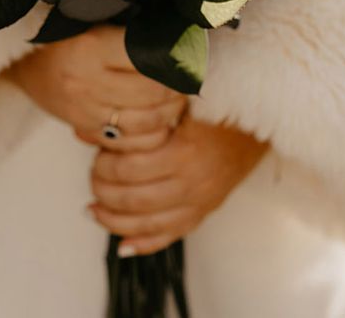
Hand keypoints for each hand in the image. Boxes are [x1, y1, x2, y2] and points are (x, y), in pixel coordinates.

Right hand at [9, 26, 185, 150]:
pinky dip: (152, 134)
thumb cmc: (69, 35)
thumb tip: (181, 37)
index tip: (188, 58)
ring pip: (146, 122)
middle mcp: (87, 80)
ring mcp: (85, 109)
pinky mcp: (86, 129)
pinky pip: (131, 142)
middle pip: (153, 93)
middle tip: (187, 82)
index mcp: (93, 45)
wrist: (27, 63)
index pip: (150, 60)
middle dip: (178, 89)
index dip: (176, 61)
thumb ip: (134, 32)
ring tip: (177, 102)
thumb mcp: (97, 23)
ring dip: (170, 114)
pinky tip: (158, 121)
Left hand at [89, 114, 268, 255]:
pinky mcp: (204, 212)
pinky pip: (170, 237)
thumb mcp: (176, 100)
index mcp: (184, 151)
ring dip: (113, 220)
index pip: (129, 168)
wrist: (259, 122)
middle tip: (92, 177)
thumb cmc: (215, 105)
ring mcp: (199, 202)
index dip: (104, 163)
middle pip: (133, 198)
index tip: (95, 152)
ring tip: (94, 208)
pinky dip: (143, 244)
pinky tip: (121, 244)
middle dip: (103, 190)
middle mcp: (192, 182)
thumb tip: (85, 126)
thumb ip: (137, 114)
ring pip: (147, 224)